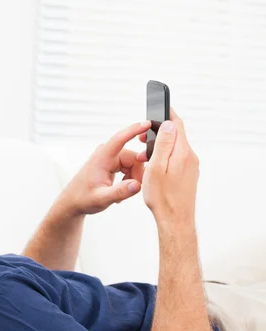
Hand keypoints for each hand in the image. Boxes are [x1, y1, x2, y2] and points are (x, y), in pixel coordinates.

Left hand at [62, 121, 149, 215]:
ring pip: (133, 163)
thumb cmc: (82, 198)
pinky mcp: (111, 163)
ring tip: (121, 192)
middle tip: (130, 189)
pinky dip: (128, 179)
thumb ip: (119, 192)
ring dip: (132, 178)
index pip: (119, 138)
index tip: (147, 124)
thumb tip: (136, 185)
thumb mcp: (101, 199)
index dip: (134, 130)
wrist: (73, 201)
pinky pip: (129, 167)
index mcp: (102, 158)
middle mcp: (106, 154)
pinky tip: (119, 189)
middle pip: (133, 157)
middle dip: (136, 174)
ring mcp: (109, 158)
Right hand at [136, 108, 198, 227]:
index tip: (159, 106)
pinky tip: (154, 170)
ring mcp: (191, 167)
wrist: (175, 220)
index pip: (177, 125)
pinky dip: (164, 159)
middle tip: (141, 142)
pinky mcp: (189, 175)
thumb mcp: (156, 168)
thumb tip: (169, 124)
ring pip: (174, 149)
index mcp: (182, 153)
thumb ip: (163, 144)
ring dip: (159, 149)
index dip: (167, 114)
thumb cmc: (162, 197)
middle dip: (158, 134)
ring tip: (144, 161)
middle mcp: (190, 157)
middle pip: (175, 136)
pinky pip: (176, 160)